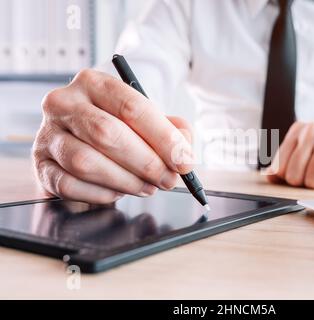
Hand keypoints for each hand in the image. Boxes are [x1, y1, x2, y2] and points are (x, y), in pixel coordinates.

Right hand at [33, 69, 193, 203]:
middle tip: (168, 179)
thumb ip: (172, 130)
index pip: (132, 107)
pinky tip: (118, 191)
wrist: (80, 139)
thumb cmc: (119, 128)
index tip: (183, 161)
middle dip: (146, 163)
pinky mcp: (40, 165)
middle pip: (108, 134)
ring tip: (147, 187)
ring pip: (86, 162)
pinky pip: (71, 185)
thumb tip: (183, 154)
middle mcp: (64, 103)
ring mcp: (47, 134)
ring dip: (126, 181)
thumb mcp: (147, 119)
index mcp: (94, 83)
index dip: (163, 137)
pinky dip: (102, 194)